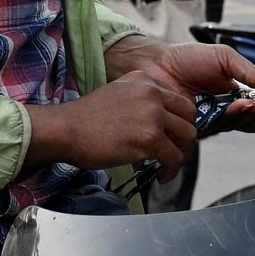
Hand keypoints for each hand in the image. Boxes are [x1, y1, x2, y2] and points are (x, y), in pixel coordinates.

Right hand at [27, 61, 211, 170]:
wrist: (65, 130)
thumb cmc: (84, 120)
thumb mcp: (117, 95)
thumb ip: (140, 102)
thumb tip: (158, 124)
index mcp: (144, 80)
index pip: (178, 99)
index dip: (178, 120)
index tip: (172, 134)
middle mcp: (152, 93)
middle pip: (189, 115)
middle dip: (185, 136)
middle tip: (174, 150)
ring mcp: (152, 114)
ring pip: (187, 136)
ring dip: (181, 154)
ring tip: (168, 164)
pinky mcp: (150, 138)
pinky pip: (174, 157)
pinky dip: (172, 170)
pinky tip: (161, 175)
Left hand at [115, 36, 254, 131]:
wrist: (157, 63)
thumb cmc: (187, 58)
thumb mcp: (224, 57)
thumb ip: (249, 71)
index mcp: (234, 92)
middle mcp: (224, 108)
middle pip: (251, 120)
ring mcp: (211, 119)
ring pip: (237, 125)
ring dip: (247, 114)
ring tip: (249, 102)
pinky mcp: (197, 127)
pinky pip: (218, 128)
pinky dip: (228, 118)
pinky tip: (231, 107)